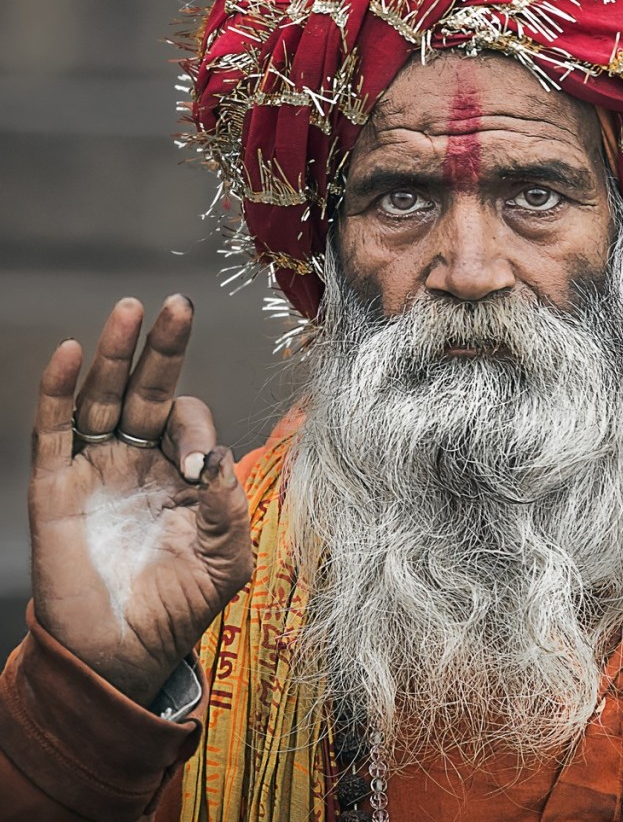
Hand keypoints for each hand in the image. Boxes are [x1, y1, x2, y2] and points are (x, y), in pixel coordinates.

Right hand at [29, 296, 252, 705]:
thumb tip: (215, 459)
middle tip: (177, 303)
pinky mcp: (55, 487)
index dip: (194, 428)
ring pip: (101, 396)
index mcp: (178, 468)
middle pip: (146, 386)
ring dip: (112, 351)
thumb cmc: (177, 607)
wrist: (119, 658)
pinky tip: (70, 354)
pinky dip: (58, 390)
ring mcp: (93, 468)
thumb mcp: (226, 559)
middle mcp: (135, 458)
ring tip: (128, 309)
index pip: (187, 418)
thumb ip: (230, 507)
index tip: (196, 468)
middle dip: (162, 345)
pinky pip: (53, 430)